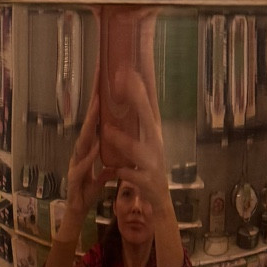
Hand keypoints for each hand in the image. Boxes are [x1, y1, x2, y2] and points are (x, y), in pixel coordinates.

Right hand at [62, 92, 106, 220]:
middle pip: (87, 126)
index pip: (93, 125)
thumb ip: (107, 166)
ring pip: (82, 140)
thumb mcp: (101, 177)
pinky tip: (96, 144)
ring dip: (89, 124)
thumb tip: (116, 160)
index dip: (97, 106)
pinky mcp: (75, 178)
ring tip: (97, 107)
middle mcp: (79, 154)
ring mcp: (75, 164)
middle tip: (98, 85)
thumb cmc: (86, 192)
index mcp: (86, 151)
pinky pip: (82, 164)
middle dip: (92, 106)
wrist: (76, 213)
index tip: (103, 87)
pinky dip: (89, 154)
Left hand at [101, 66, 171, 214]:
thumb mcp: (142, 140)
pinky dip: (127, 172)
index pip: (147, 103)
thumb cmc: (147, 165)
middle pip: (148, 118)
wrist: (158, 200)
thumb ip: (135, 118)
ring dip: (124, 139)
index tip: (127, 66)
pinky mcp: (148, 182)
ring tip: (108, 130)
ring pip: (139, 149)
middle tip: (124, 80)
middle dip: (138, 99)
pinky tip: (117, 170)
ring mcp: (154, 163)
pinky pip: (135, 175)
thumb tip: (126, 90)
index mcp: (152, 131)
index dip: (139, 84)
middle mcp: (156, 143)